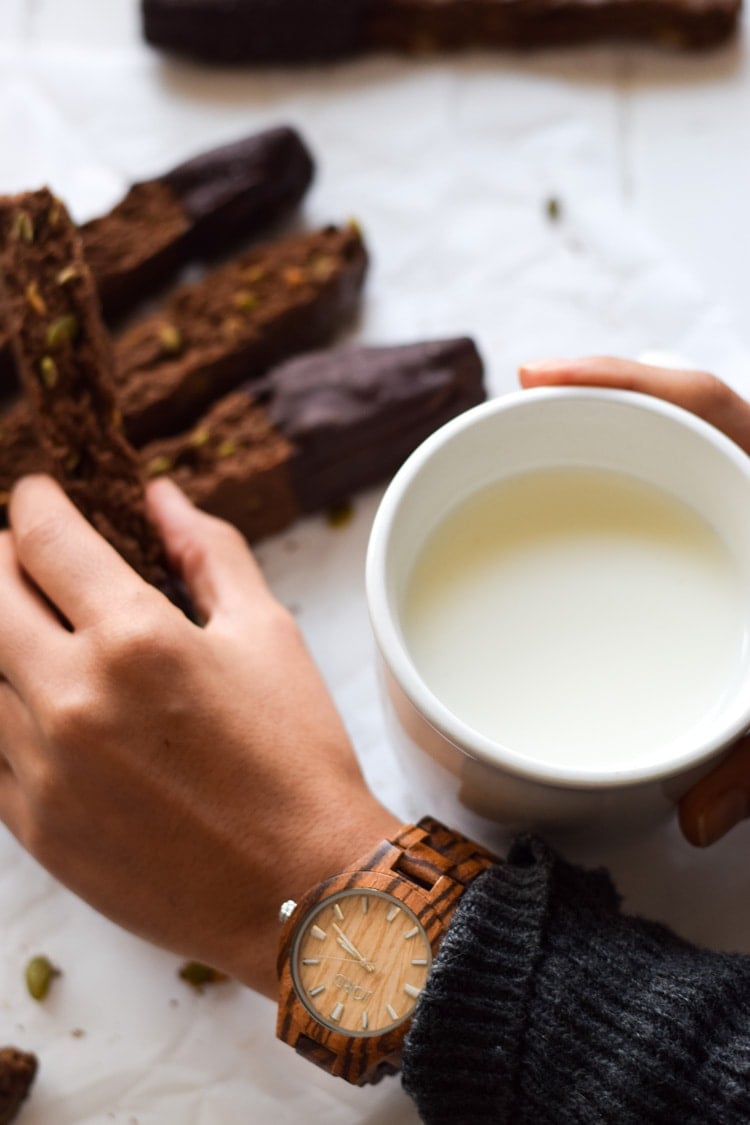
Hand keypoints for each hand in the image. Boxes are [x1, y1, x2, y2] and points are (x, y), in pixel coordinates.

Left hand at [0, 474, 398, 997]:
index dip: (36, 502)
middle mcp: (74, 697)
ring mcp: (43, 767)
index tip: (39, 495)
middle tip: (24, 554)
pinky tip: (39, 702)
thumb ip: (209, 552)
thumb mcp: (268, 634)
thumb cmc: (298, 758)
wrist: (301, 891)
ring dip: (2, 635)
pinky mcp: (32, 826)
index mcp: (138, 639)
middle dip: (1, 559)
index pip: (45, 539)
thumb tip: (160, 496)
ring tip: (37, 629)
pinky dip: (3, 709)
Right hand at [518, 355, 749, 846]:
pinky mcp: (745, 521)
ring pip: (689, 437)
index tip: (535, 380)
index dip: (616, 378)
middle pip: (682, 407)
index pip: (701, 406)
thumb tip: (690, 820)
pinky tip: (606, 502)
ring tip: (544, 444)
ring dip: (620, 428)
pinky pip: (697, 473)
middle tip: (521, 407)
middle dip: (598, 394)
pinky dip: (645, 473)